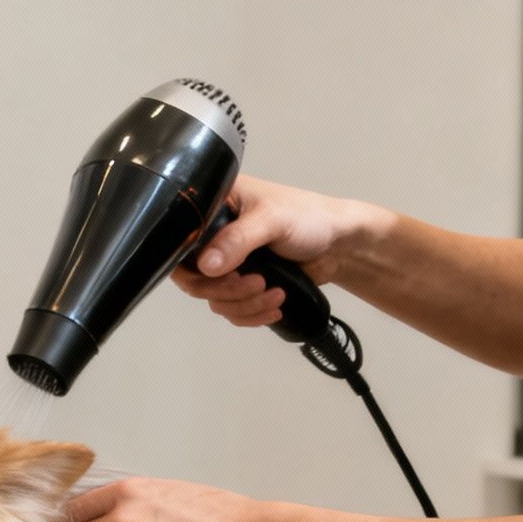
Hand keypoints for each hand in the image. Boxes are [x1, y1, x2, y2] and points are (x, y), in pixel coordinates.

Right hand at [170, 175, 378, 327]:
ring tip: (276, 294)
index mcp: (215, 206)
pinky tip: (273, 307)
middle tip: (257, 284)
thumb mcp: (272, 221)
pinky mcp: (242, 285)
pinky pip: (232, 310)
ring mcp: (229, 263)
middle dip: (226, 290)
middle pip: (195, 278)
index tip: (220, 273)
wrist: (340, 244)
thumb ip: (238, 240)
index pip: (182, 241)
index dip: (194, 265)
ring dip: (244, 305)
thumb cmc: (309, 219)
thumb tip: (206, 267)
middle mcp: (215, 235)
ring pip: (215, 299)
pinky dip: (251, 315)